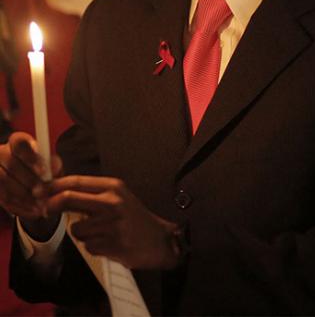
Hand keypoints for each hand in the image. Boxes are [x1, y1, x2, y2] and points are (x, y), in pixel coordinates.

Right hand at [0, 132, 61, 238]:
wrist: (29, 190)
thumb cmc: (41, 173)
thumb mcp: (50, 167)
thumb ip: (53, 165)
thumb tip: (54, 169)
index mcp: (17, 142)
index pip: (19, 142)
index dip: (30, 156)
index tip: (43, 171)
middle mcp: (1, 153)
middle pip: (11, 163)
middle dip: (29, 180)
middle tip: (43, 192)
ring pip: (3, 180)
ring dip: (23, 195)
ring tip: (39, 204)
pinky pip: (1, 197)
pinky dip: (18, 205)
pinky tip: (32, 211)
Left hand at [45, 175, 180, 269]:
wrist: (160, 239)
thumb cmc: (134, 217)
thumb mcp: (118, 196)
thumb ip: (93, 193)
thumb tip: (59, 191)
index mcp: (113, 186)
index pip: (76, 181)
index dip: (53, 185)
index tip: (40, 190)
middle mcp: (112, 202)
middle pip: (68, 198)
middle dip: (52, 205)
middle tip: (46, 209)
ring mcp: (111, 224)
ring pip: (76, 229)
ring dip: (82, 234)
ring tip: (101, 233)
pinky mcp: (112, 244)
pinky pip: (87, 246)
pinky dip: (93, 247)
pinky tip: (109, 243)